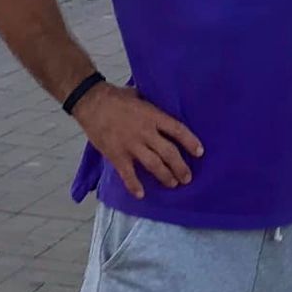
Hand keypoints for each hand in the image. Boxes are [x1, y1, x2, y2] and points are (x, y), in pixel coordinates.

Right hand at [71, 82, 203, 198]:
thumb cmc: (117, 97)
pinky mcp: (117, 155)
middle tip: (187, 178)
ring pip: (153, 165)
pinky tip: (141, 194)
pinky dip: (134, 185)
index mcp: (153, 116)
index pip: (178, 130)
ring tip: (173, 184)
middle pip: (169, 153)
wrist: (92, 102)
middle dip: (180, 167)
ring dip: (165, 176)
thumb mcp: (140, 96)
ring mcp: (131, 145)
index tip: (200, 152)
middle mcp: (146, 132)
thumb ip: (152, 107)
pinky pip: (128, 174)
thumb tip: (162, 111)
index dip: (190, 142)